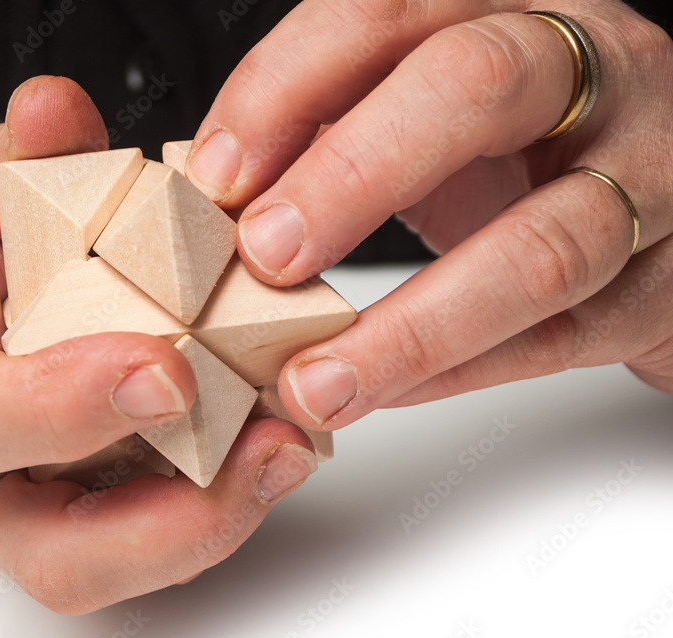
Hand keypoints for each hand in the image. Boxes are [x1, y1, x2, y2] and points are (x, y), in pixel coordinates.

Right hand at [0, 76, 317, 613]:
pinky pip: (176, 522)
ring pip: (131, 561)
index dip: (67, 404)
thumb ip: (12, 159)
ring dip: (228, 514)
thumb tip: (54, 110)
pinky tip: (291, 428)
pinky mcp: (116, 496)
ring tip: (302, 440)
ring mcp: (60, 498)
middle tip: (266, 447)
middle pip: (60, 557)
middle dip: (170, 522)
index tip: (164, 365)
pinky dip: (239, 488)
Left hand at [185, 0, 672, 428]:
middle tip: (267, 256)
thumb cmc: (528, 152)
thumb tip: (221, 193)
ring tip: (316, 379)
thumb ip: (333, 132)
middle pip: (473, 87)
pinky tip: (386, 392)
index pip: (385, 13)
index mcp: (509, 9)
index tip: (216, 178)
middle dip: (350, 176)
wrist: (672, 210)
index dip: (285, 89)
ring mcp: (652, 172)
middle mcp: (593, 69)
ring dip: (411, 324)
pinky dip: (461, 371)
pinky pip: (566, 335)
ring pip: (542, 241)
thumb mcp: (430, 115)